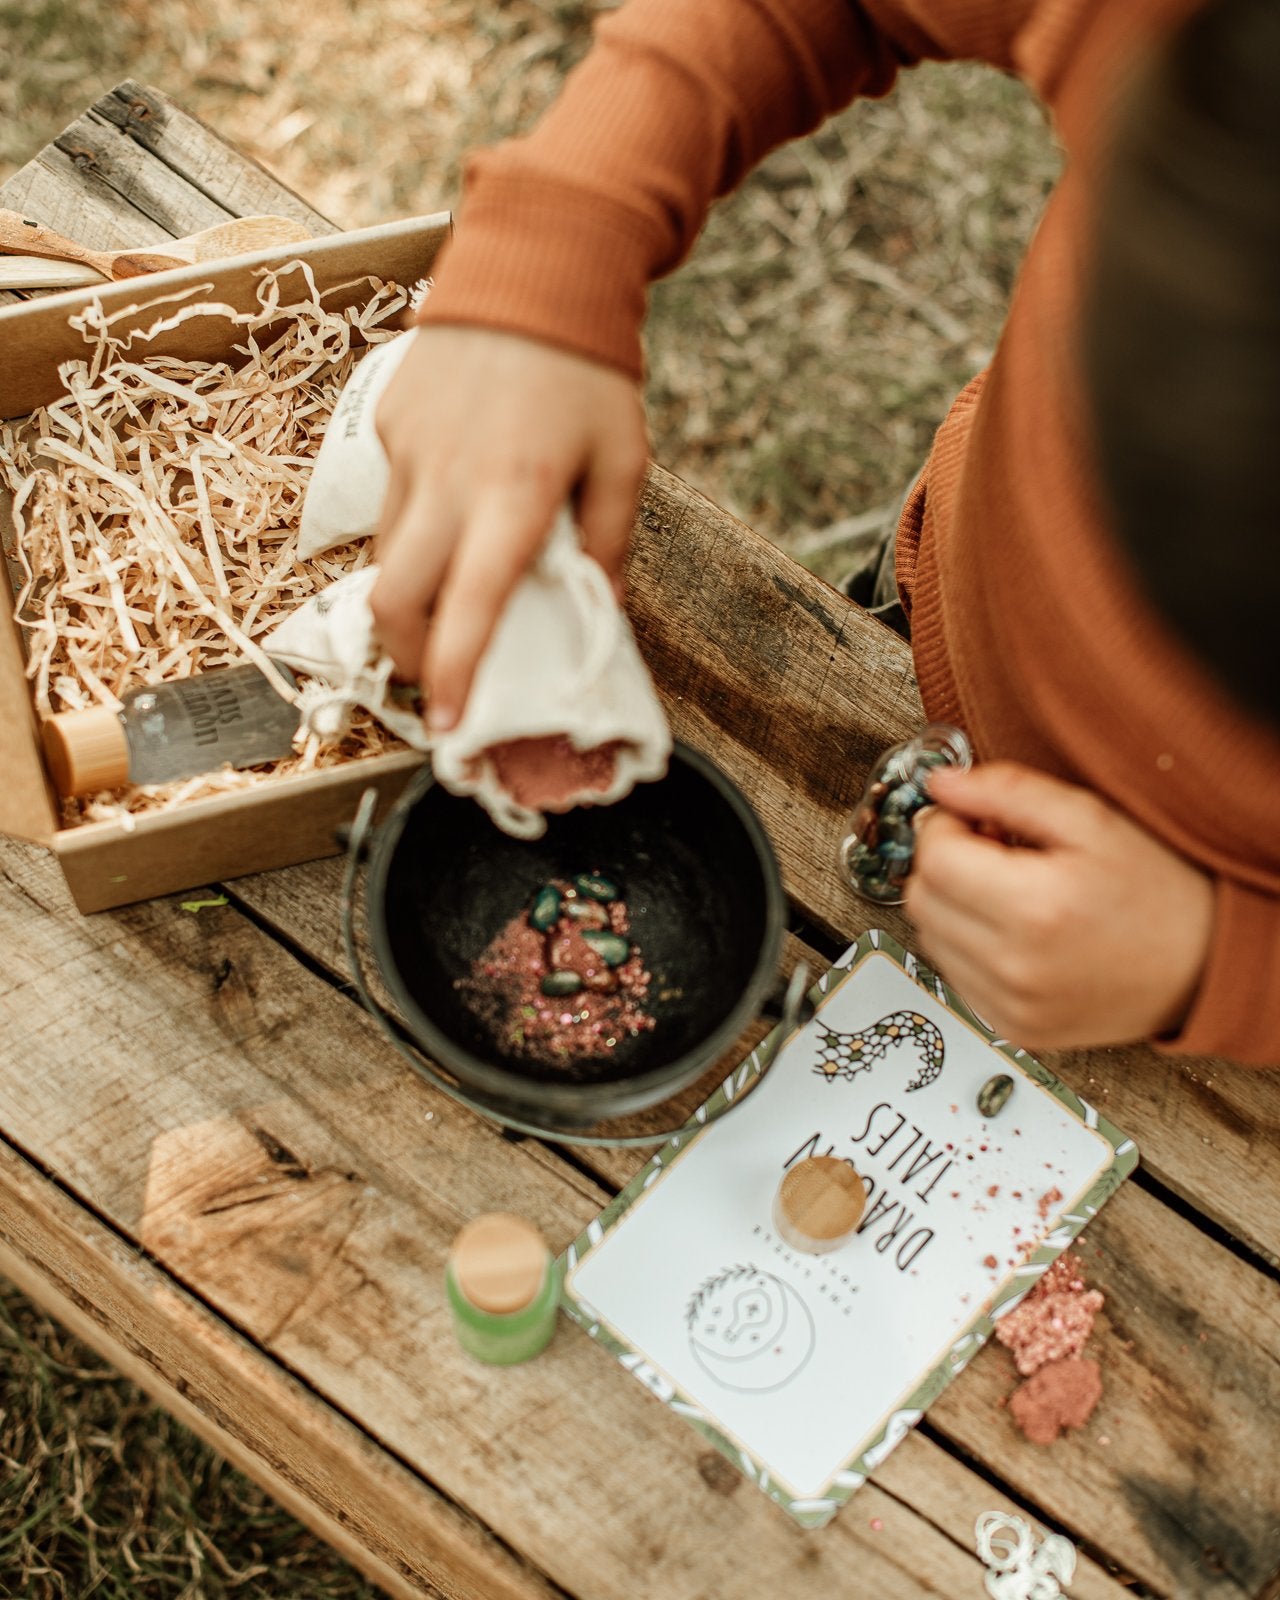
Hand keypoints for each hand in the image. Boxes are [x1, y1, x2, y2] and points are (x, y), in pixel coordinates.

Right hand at [371, 326, 648, 728]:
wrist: (533, 264)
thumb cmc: (589, 370)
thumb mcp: (623, 460)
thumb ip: (608, 543)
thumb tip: (599, 611)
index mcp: (513, 494)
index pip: (471, 606)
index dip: (456, 674)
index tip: (449, 723)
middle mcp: (446, 480)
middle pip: (392, 598)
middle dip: (408, 654)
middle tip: (438, 675)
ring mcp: (405, 451)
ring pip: (385, 553)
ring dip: (411, 592)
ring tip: (451, 596)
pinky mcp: (386, 425)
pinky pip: (392, 497)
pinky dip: (418, 524)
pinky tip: (457, 499)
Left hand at [904, 761, 1213, 1048]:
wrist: (1203, 967)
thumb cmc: (1157, 892)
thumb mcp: (1090, 820)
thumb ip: (1008, 792)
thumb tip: (941, 784)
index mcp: (1035, 909)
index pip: (933, 857)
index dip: (945, 825)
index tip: (974, 818)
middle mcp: (1015, 966)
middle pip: (922, 898)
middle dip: (945, 863)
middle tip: (994, 850)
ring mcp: (1011, 1005)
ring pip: (930, 937)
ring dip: (954, 905)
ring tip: (1010, 891)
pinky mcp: (1012, 1027)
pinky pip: (954, 974)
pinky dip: (968, 945)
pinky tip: (1014, 930)